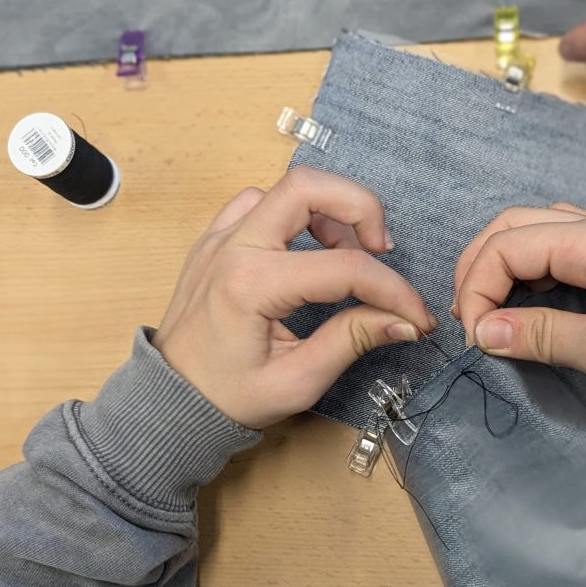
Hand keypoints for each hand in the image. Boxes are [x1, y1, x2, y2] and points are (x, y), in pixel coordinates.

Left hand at [153, 168, 436, 428]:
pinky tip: (308, 250)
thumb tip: (404, 321)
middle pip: (308, 186)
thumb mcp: (297, 382)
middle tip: (382, 249)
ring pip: (286, 190)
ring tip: (348, 255)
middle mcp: (232, 247)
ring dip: (328, 211)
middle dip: (361, 208)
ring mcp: (220, 237)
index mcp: (251, 285)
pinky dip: (295, 216)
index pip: (344, 267)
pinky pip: (261, 203)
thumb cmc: (228, 397)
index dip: (393, 289)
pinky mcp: (217, 239)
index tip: (415, 314)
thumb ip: (352, 341)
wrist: (169, 400)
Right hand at [453, 204, 585, 396]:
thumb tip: (484, 333)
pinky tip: (524, 299)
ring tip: (486, 309)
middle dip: (477, 267)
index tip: (475, 338)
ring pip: (531, 231)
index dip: (476, 288)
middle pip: (511, 225)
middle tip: (467, 317)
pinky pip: (554, 247)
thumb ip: (543, 336)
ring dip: (499, 263)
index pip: (506, 246)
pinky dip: (525, 268)